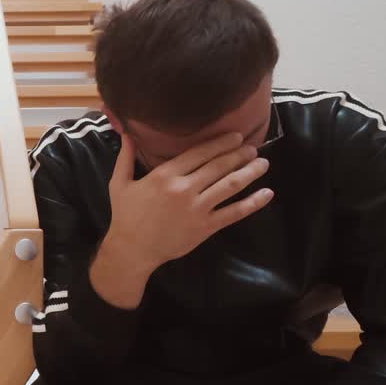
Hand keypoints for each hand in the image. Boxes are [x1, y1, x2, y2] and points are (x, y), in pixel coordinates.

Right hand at [90, 132, 273, 308]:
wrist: (132, 250)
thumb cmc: (125, 216)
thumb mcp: (119, 184)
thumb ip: (125, 158)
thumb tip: (126, 134)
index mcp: (165, 175)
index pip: (199, 153)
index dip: (220, 143)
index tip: (236, 136)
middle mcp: (184, 189)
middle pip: (218, 166)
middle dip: (239, 155)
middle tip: (253, 148)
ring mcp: (197, 208)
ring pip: (229, 185)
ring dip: (249, 172)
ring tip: (263, 163)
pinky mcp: (205, 227)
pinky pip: (234, 212)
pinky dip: (253, 203)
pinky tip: (266, 194)